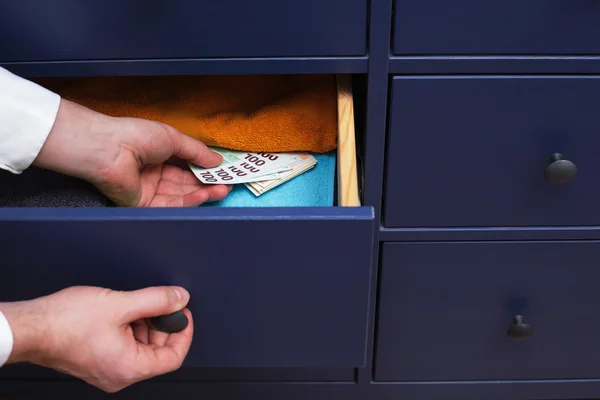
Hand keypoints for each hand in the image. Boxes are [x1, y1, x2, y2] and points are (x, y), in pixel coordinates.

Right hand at [1, 285, 192, 391]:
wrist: (32, 327)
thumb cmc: (66, 322)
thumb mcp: (120, 304)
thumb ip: (156, 300)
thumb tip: (179, 298)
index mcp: (129, 368)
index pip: (173, 358)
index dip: (184, 333)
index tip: (183, 314)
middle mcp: (119, 375)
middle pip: (158, 352)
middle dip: (163, 325)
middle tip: (161, 304)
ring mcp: (108, 369)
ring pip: (141, 348)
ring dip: (146, 324)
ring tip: (137, 305)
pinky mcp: (98, 361)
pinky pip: (125, 347)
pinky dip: (131, 328)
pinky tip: (124, 311)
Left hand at [33, 99, 230, 205]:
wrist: (109, 150)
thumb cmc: (137, 136)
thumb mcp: (173, 138)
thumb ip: (196, 151)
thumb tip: (218, 160)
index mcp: (158, 154)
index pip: (186, 164)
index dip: (205, 168)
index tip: (223, 170)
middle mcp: (154, 173)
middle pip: (186, 182)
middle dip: (208, 183)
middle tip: (228, 183)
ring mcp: (150, 190)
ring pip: (182, 195)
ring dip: (203, 193)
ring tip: (223, 190)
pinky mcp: (146, 205)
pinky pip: (171, 205)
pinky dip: (190, 200)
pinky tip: (204, 195)